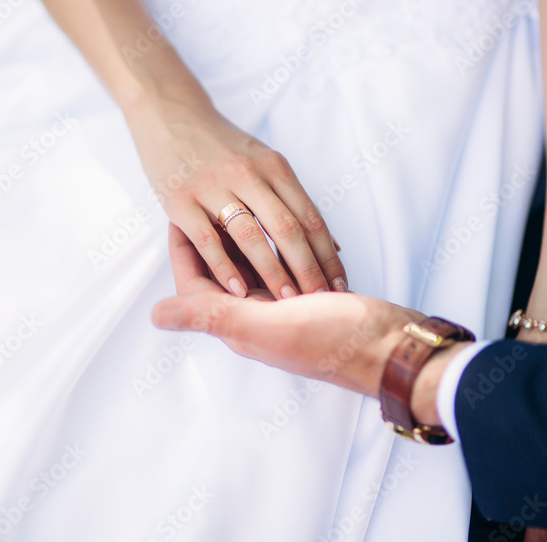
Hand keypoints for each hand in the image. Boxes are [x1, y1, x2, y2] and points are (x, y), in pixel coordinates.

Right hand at [125, 90, 346, 300]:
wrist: (169, 112)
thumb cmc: (222, 145)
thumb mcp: (264, 160)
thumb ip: (295, 201)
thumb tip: (332, 245)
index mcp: (273, 166)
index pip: (310, 217)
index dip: (327, 256)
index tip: (340, 286)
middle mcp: (248, 174)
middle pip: (287, 228)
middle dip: (307, 269)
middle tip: (319, 300)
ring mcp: (212, 186)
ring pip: (250, 235)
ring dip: (272, 271)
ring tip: (285, 301)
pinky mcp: (180, 199)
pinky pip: (207, 239)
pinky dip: (224, 267)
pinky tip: (238, 291)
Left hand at [156, 224, 448, 403]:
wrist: (391, 350)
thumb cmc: (331, 342)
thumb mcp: (267, 327)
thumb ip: (213, 315)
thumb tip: (155, 315)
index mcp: (237, 322)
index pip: (194, 283)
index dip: (183, 249)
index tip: (177, 214)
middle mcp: (255, 315)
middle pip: (221, 270)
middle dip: (212, 236)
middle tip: (206, 197)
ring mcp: (283, 306)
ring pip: (253, 265)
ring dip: (245, 236)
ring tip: (237, 201)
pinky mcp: (311, 296)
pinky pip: (283, 265)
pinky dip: (277, 242)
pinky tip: (280, 220)